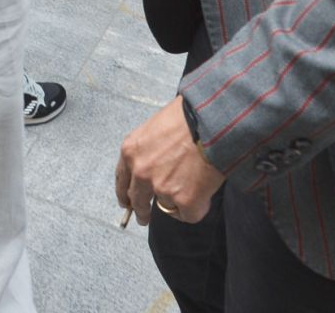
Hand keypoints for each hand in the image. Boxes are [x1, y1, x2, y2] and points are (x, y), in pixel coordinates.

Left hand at [115, 98, 224, 226]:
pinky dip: (196, 207)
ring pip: (166, 207)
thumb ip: (148, 149)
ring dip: (177, 201)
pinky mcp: (184, 201)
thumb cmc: (188, 117)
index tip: (126, 203)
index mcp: (131, 151)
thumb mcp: (155, 127)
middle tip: (144, 218)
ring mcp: (162, 188)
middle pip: (137, 200)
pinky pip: (187, 215)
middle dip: (140, 211)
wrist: (212, 122)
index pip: (122, 179)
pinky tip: (203, 193)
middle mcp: (141, 172)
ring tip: (193, 186)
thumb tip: (154, 163)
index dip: (124, 192)